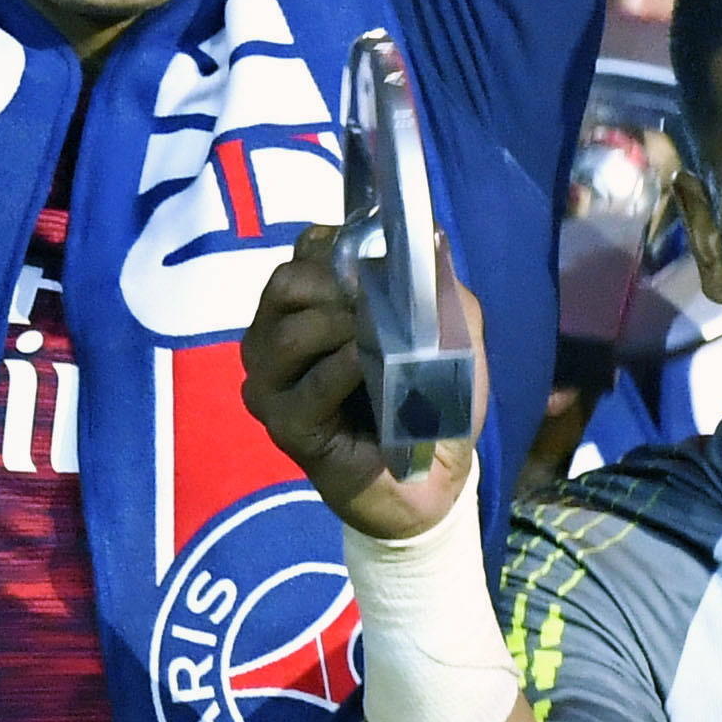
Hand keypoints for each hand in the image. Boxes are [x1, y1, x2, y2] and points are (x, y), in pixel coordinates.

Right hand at [240, 225, 477, 541]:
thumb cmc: (429, 399)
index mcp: (305, 308)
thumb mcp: (448, 333)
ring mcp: (273, 386)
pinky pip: (310, 387)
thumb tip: (433, 241)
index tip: (381, 263)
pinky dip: (343, 369)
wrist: (429, 479)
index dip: (342, 247)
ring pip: (290, 334)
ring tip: (379, 337)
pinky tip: (368, 365)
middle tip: (377, 300)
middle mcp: (274, 340)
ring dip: (341, 326)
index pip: (304, 251)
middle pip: (287, 284)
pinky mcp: (286, 427)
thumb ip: (440, 287)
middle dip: (338, 284)